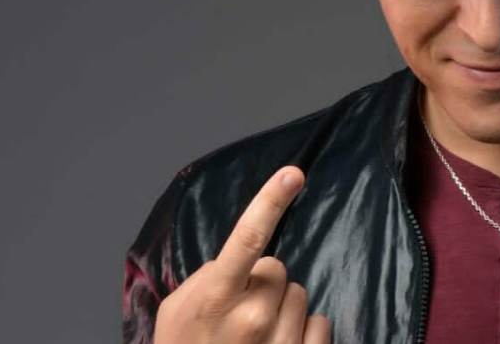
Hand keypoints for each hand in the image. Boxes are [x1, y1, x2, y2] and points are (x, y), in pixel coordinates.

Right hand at [153, 166, 331, 343]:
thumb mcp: (178, 309)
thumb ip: (210, 276)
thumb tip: (243, 261)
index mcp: (215, 298)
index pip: (247, 238)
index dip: (270, 202)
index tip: (293, 173)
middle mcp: (251, 316)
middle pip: (278, 268)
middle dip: (261, 283)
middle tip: (237, 312)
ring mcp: (280, 341)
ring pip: (300, 294)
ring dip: (281, 308)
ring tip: (254, 334)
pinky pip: (321, 322)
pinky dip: (304, 331)